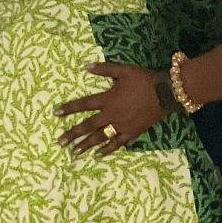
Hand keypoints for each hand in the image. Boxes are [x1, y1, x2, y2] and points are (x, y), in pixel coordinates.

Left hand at [55, 63, 169, 156]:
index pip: (83, 105)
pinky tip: (98, 155)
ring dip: (86, 145)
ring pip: (100, 138)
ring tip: (74, 152)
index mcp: (107, 99)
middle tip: (60, 142)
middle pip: (88, 126)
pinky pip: (117, 144)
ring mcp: (121, 126)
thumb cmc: (143, 80)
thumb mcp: (124, 70)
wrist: (165, 93)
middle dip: (73, 134)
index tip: (56, 113)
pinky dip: (107, 150)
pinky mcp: (131, 133)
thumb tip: (86, 67)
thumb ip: (104, 69)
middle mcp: (111, 115)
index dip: (69, 108)